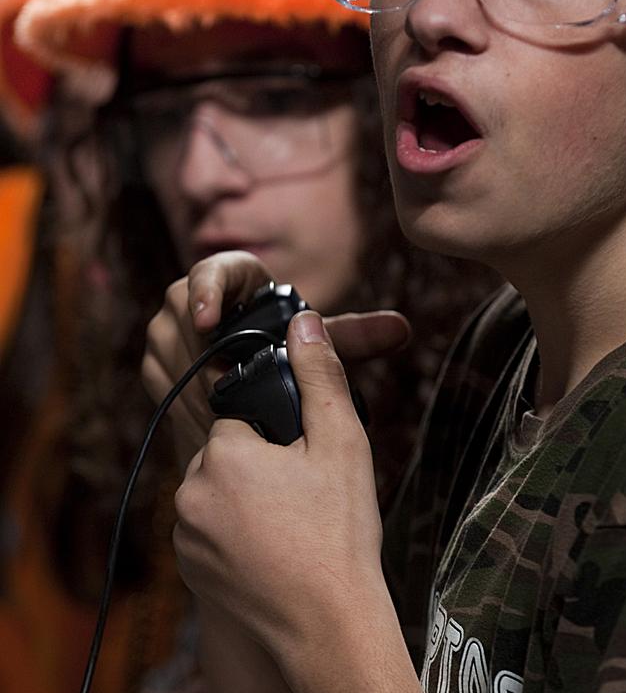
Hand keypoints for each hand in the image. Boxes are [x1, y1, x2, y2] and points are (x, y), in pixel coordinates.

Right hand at [143, 250, 409, 471]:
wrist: (258, 398)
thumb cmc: (293, 356)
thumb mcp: (322, 347)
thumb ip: (354, 338)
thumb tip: (400, 329)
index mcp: (235, 279)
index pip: (210, 270)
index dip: (206, 290)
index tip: (209, 319)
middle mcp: (194, 300)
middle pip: (181, 316)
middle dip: (201, 353)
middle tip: (224, 387)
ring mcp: (168, 332)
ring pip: (168, 352)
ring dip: (193, 381)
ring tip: (221, 408)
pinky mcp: (157, 366)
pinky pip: (161, 382)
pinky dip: (183, 399)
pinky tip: (207, 421)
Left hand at [172, 310, 393, 674]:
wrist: (327, 628)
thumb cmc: (340, 534)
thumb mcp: (342, 443)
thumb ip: (319, 374)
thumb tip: (302, 320)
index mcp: (224, 452)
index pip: (239, 416)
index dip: (276, 434)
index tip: (304, 459)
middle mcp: (190, 490)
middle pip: (226, 454)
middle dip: (260, 465)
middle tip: (305, 495)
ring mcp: (184, 535)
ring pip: (217, 493)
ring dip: (246, 500)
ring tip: (294, 527)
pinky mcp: (188, 569)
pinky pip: (209, 532)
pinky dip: (236, 535)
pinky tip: (276, 552)